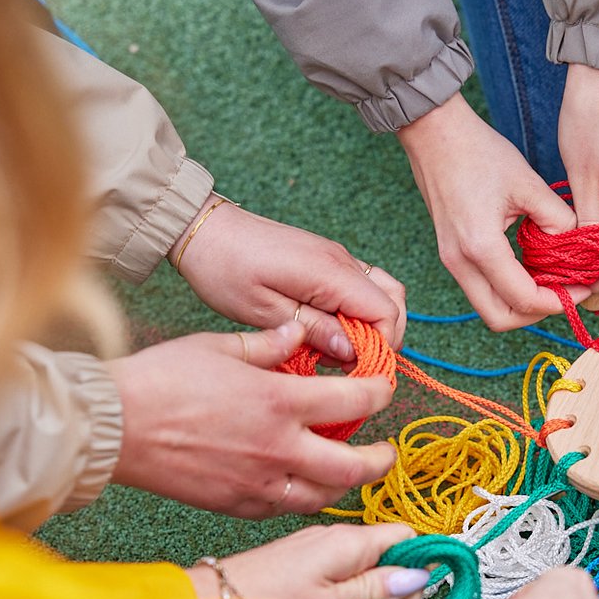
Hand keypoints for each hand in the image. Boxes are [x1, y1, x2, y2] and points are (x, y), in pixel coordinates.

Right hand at [107, 323, 395, 516]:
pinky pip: (285, 510)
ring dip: (344, 486)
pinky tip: (302, 485)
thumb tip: (301, 333)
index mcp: (280, 401)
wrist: (113, 426)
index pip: (355, 401)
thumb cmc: (161, 378)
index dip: (379, 393)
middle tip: (386, 453)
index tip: (383, 389)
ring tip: (348, 473)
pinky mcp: (237, 505)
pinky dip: (302, 499)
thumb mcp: (220, 346)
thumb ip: (270, 344)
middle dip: (380, 460)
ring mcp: (259, 483)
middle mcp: (279, 448)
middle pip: (354, 467)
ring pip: (323, 496)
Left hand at [173, 198, 405, 359]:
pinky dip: (357, 311)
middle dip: (381, 337)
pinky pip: (361, 286)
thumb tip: (353, 350)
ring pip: (382, 292)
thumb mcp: (264, 311)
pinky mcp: (327, 259)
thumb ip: (314, 330)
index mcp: (330, 272)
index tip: (353, 368)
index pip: (386, 312)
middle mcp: (341, 260)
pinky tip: (328, 328)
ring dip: (371, 324)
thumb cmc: (225, 270)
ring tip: (337, 347)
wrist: (204, 230)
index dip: (379, 346)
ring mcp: (337, 257)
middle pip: (394, 301)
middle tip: (346, 362)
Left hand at [186, 523, 421, 598]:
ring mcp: (317, 552)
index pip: (406, 538)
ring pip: (360, 579)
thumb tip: (418, 576)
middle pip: (385, 563)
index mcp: (349, 541)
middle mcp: (335, 539)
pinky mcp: (301, 567)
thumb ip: (379, 589)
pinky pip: (335, 585)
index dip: (417, 570)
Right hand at [396, 94, 582, 330]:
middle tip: (567, 293)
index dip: (559, 301)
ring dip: (522, 303)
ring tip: (552, 281)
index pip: (524, 299)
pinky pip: (481, 289)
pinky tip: (531, 267)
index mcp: (481, 247)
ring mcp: (451, 261)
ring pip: (489, 307)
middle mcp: (461, 262)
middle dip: (537, 314)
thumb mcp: (528, 183)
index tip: (584, 288)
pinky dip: (508, 289)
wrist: (434, 133)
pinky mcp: (451, 254)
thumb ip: (557, 219)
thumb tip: (576, 246)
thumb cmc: (478, 151)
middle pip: (501, 318)